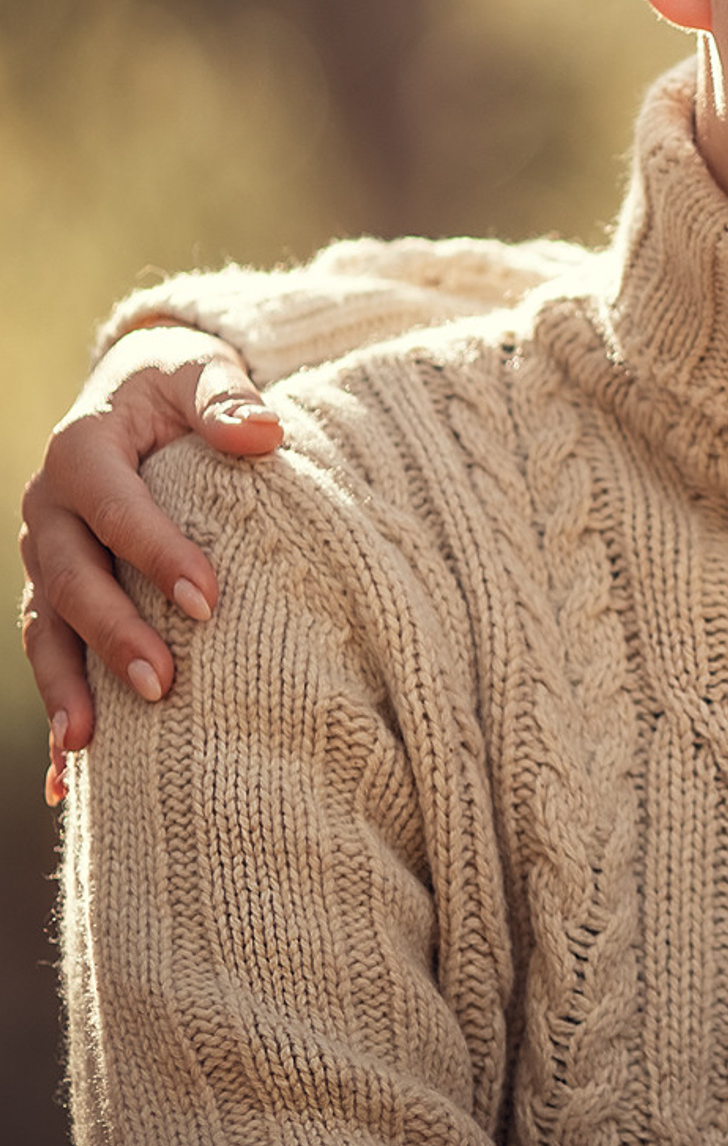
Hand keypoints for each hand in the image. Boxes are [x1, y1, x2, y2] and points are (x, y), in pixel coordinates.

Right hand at [19, 324, 277, 796]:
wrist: (139, 388)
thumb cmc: (182, 382)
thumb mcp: (203, 370)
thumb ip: (228, 398)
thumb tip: (263, 434)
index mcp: (82, 449)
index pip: (116, 508)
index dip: (154, 553)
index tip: (207, 599)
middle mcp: (50, 507)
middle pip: (71, 579)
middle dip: (113, 634)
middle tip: (163, 684)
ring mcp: (45, 554)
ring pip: (46, 628)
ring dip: (68, 686)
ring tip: (92, 745)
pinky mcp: (55, 589)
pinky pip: (49, 653)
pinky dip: (59, 707)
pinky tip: (68, 775)